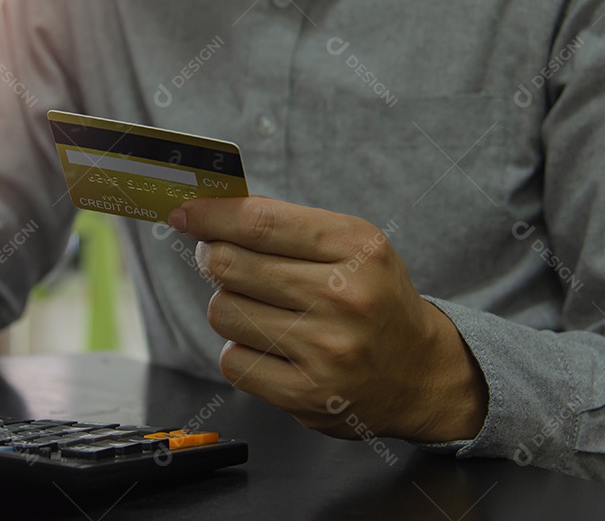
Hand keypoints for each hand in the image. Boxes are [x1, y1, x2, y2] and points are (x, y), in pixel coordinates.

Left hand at [169, 195, 486, 442]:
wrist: (420, 373)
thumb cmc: (372, 298)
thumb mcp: (350, 245)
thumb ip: (284, 224)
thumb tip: (211, 209)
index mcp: (356, 247)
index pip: (259, 222)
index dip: (209, 215)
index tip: (184, 213)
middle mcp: (345, 297)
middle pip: (230, 265)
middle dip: (214, 258)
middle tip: (223, 260)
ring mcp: (327, 350)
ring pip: (223, 311)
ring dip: (230, 307)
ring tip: (264, 310)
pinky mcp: (308, 396)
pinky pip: (234, 361)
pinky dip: (242, 352)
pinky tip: (273, 349)